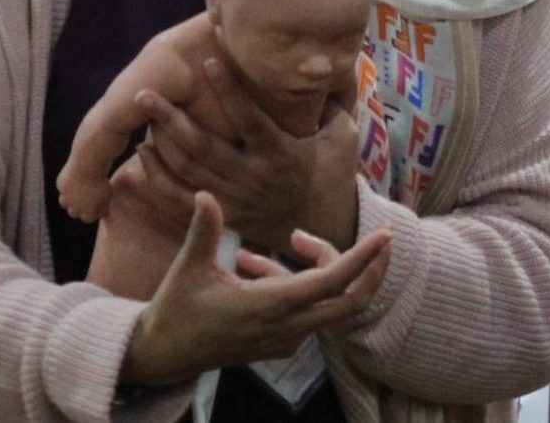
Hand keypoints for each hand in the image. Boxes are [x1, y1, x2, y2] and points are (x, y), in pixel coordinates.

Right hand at [54, 158, 110, 223]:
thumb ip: (104, 206)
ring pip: (64, 203)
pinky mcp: (60, 185)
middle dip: (78, 208)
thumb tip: (105, 214)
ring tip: (76, 192)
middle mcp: (74, 207)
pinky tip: (73, 179)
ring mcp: (65, 197)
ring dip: (69, 200)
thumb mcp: (107, 194)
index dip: (91, 212)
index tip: (96, 205)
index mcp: (87, 212)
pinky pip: (62, 188)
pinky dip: (66, 186)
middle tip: (85, 199)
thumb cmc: (101, 180)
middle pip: (73, 213)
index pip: (87, 219)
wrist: (88, 165)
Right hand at [120, 193, 390, 387]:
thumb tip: (206, 194)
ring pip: (326, 304)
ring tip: (250, 257)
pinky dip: (293, 286)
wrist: (164, 355)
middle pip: (352, 302)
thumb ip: (204, 231)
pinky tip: (249, 269)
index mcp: (271, 307)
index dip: (362, 258)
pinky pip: (304, 311)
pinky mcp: (278, 343)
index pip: (332, 282)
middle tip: (377, 240)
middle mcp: (287, 326)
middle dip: (371, 271)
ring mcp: (285, 338)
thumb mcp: (188, 269)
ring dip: (311, 272)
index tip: (385, 236)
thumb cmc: (176, 311)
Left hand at [128, 59, 361, 250]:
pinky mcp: (222, 216)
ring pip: (189, 173)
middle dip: (172, 120)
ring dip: (161, 145)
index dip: (229, 91)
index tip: (207, 62)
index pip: (250, 120)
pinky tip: (139, 156)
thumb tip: (325, 63)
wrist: (321, 224)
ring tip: (142, 115)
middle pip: (205, 148)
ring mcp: (236, 201)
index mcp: (282, 155)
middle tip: (145, 94)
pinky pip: (182, 202)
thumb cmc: (329, 169)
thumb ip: (331, 104)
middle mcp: (254, 179)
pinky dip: (158, 181)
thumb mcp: (343, 138)